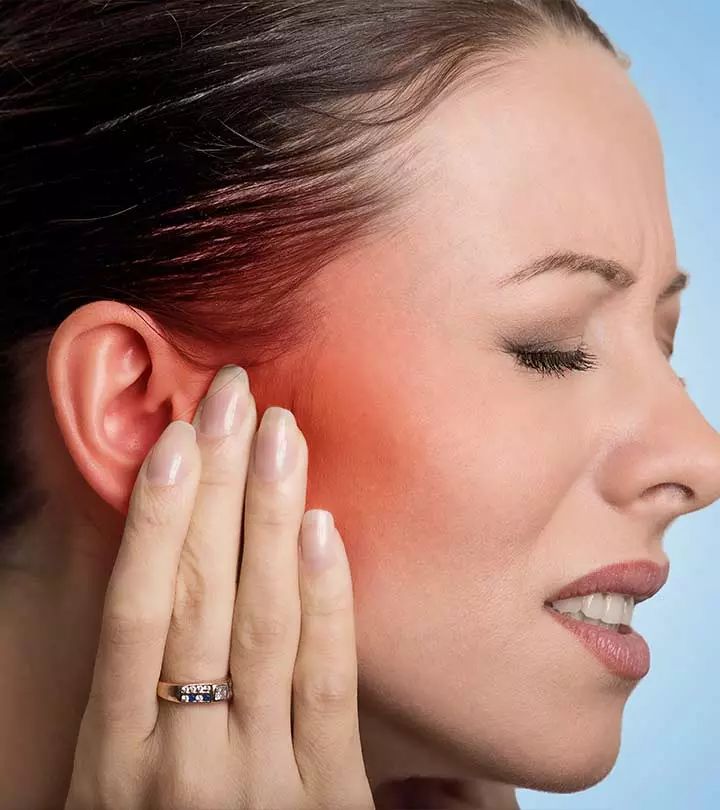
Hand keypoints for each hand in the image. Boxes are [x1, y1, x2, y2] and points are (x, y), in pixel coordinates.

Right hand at [64, 366, 374, 809]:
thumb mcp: (114, 789)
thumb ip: (136, 704)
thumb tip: (156, 586)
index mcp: (113, 762)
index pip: (137, 612)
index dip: (155, 520)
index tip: (176, 441)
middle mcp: (183, 764)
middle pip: (202, 596)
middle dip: (217, 486)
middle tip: (233, 397)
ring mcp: (263, 781)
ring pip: (265, 622)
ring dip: (270, 516)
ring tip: (280, 433)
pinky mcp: (331, 797)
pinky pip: (328, 682)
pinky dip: (326, 599)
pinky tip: (321, 526)